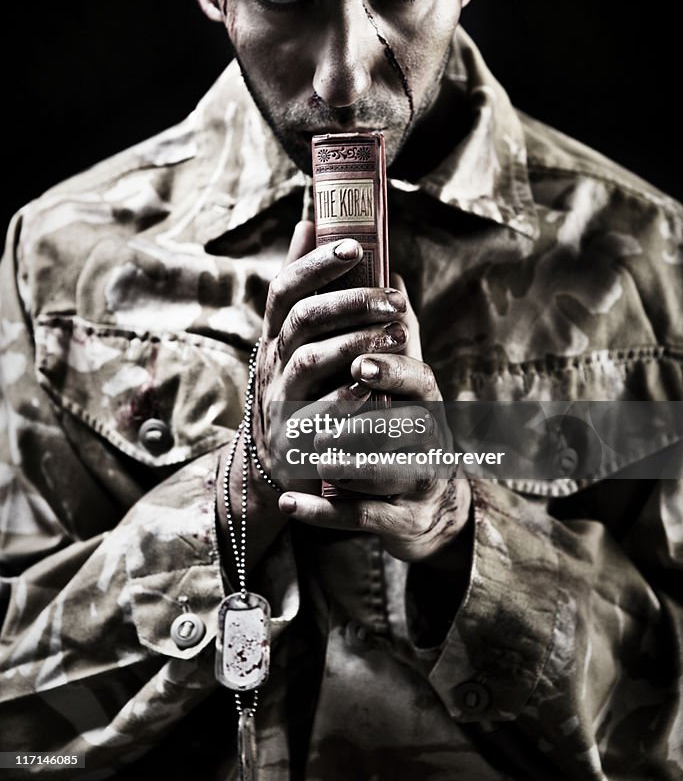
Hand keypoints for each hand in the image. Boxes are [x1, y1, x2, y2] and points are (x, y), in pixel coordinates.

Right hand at [253, 221, 409, 491]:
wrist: (282, 462)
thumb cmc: (302, 385)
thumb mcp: (296, 337)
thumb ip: (306, 285)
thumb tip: (310, 222)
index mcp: (275, 334)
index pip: (284, 288)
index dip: (316, 264)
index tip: (354, 247)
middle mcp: (272, 362)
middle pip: (302, 320)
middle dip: (350, 302)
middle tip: (394, 300)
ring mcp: (280, 399)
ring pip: (310, 361)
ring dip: (356, 344)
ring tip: (398, 338)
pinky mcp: (296, 437)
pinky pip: (321, 413)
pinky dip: (352, 396)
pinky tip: (381, 385)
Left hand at [276, 273, 471, 562]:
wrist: (428, 504)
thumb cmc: (409, 428)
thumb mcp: (409, 382)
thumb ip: (397, 331)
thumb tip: (389, 266)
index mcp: (424, 401)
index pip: (419, 380)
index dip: (392, 371)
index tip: (360, 364)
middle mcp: (429, 440)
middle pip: (409, 428)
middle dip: (368, 420)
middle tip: (332, 417)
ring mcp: (418, 483)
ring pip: (385, 473)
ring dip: (346, 464)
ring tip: (316, 453)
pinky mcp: (402, 520)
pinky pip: (364, 518)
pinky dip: (324, 513)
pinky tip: (289, 503)